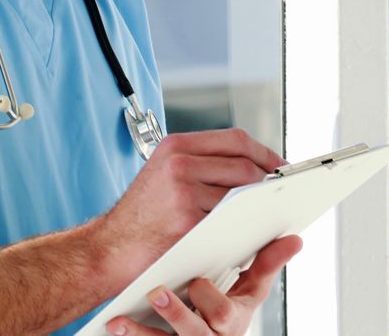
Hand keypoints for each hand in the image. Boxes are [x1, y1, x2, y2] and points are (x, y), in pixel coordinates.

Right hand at [96, 129, 285, 287]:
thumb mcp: (163, 175)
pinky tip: (247, 233)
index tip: (280, 167)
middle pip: (244, 165)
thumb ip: (201, 165)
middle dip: (268, 182)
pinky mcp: (187, 222)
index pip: (236, 139)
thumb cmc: (140, 217)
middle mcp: (179, 163)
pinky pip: (229, 222)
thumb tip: (253, 170)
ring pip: (241, 195)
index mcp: (176, 146)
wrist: (107, 249)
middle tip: (281, 195)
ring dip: (258, 207)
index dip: (265, 153)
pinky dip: (243, 228)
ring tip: (265, 214)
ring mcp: (183, 192)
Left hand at [105, 236, 302, 335]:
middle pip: (197, 333)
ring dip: (143, 334)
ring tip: (122, 320)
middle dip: (179, 315)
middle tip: (158, 294)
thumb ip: (267, 265)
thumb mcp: (248, 294)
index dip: (212, 300)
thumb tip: (295, 239)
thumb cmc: (226, 313)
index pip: (227, 313)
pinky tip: (113, 324)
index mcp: (233, 320)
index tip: (196, 283)